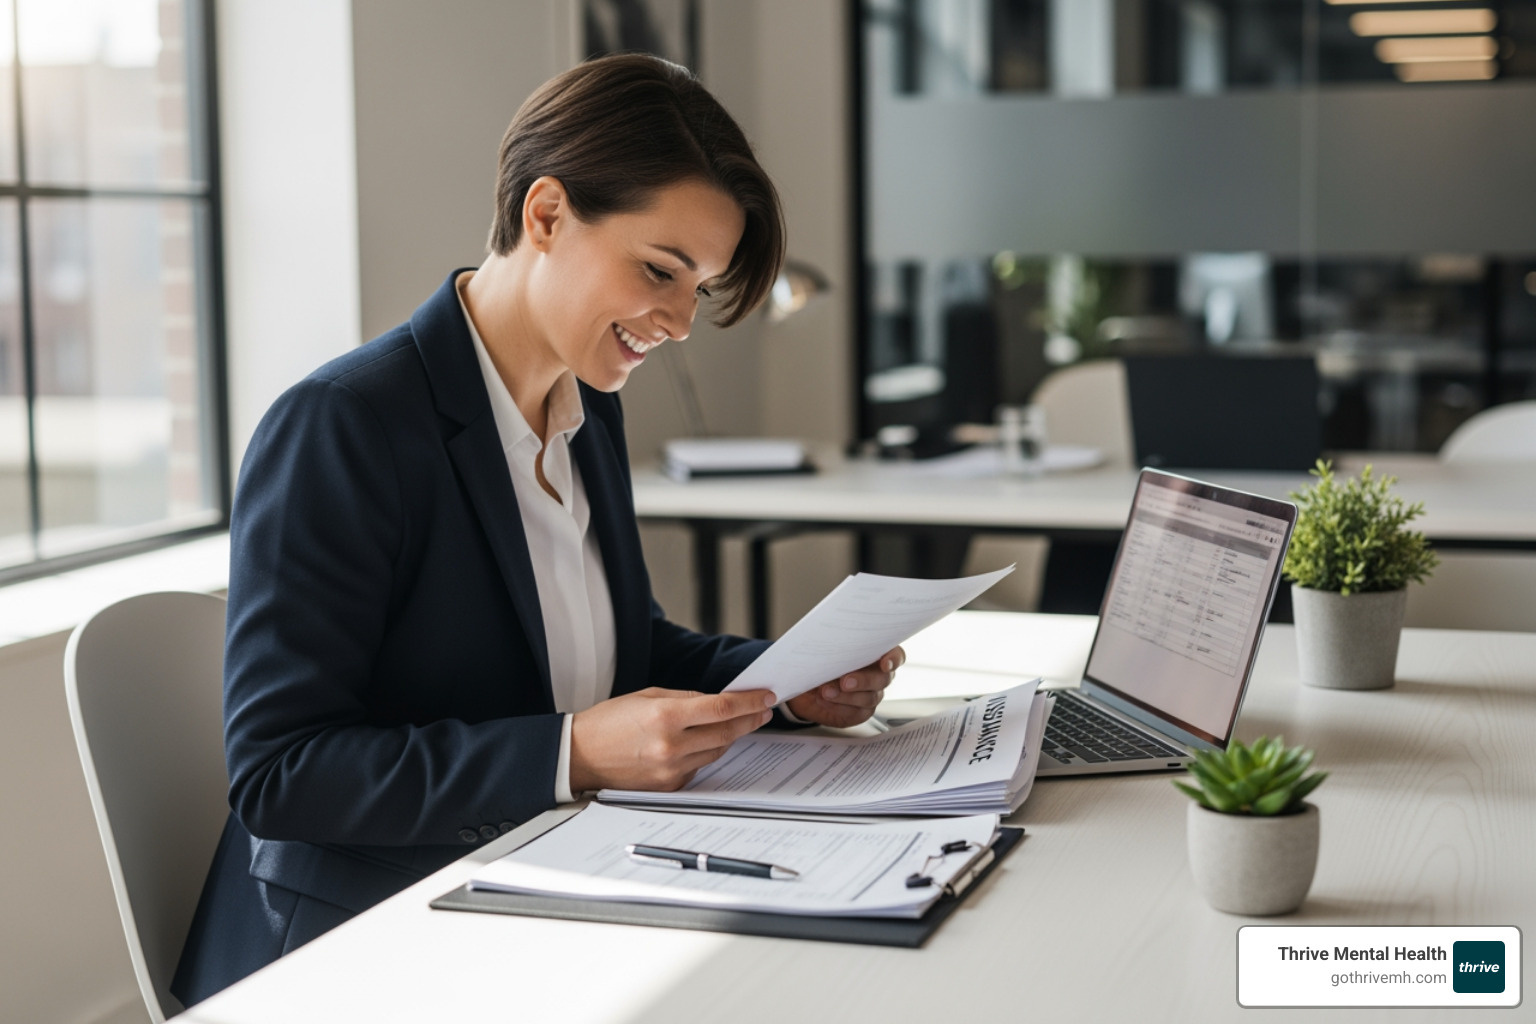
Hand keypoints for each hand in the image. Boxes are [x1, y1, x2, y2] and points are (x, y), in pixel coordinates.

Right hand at [568, 687, 775, 792]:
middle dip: (750, 720)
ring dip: (729, 736)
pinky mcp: (669, 786)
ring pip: (716, 751)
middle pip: (726, 732)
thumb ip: (685, 698)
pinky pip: (699, 767)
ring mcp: (671, 770)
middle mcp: (671, 746)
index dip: (749, 702)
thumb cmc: (609, 722)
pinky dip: (704, 753)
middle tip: (763, 710)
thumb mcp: (647, 697)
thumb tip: (717, 701)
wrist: (579, 756)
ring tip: (737, 723)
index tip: (765, 696)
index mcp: (665, 716)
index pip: (721, 709)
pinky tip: (702, 742)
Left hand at [784, 646, 903, 728]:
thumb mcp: (825, 650)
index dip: (893, 659)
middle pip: (883, 679)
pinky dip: (838, 706)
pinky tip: (824, 700)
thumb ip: (835, 649)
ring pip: (869, 698)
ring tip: (826, 691)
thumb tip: (832, 652)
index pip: (896, 655)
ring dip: (846, 695)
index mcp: (876, 654)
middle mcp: (878, 675)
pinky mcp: (860, 712)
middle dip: (863, 680)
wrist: (806, 683)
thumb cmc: (820, 661)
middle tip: (845, 681)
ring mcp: (872, 695)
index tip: (884, 664)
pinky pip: (855, 712)